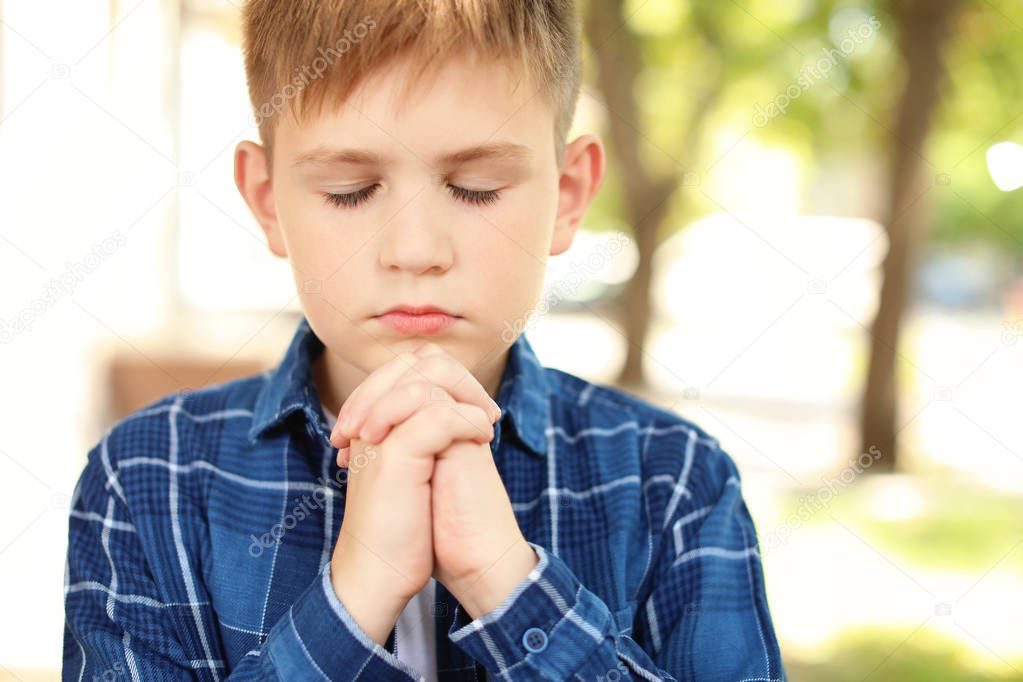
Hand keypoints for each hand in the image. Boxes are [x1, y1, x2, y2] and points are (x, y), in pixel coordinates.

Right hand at [327, 349, 495, 644]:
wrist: (380, 574)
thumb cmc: (402, 529)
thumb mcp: (414, 472)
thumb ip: (426, 436)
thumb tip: (457, 410)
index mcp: (371, 421)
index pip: (408, 365)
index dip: (450, 375)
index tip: (479, 408)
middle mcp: (369, 421)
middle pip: (414, 361)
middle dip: (459, 378)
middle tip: (486, 411)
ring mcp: (378, 435)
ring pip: (424, 381)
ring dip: (467, 397)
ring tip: (486, 425)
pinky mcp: (394, 457)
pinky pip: (437, 416)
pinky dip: (467, 421)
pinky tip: (482, 439)